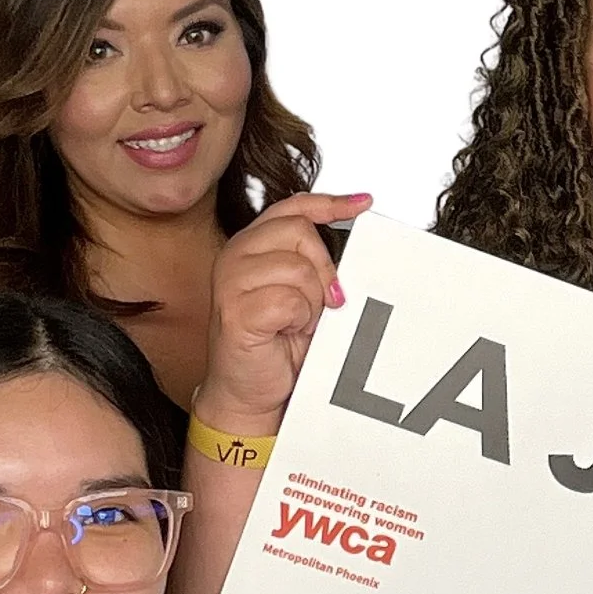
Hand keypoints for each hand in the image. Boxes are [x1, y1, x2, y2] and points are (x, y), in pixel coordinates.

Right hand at [196, 192, 372, 430]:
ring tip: (299, 321)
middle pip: (299, 231)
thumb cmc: (277, 344)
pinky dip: (299, 320)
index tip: (362, 204)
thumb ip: (317, 264)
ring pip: (297, 268)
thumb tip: (354, 243)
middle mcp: (236, 255)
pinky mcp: (234, 311)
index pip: (293, 207)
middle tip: (324, 301)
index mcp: (253, 244)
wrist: (252, 391)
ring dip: (311, 301)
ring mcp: (230, 282)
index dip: (331, 203)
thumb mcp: (304, 294)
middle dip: (324, 268)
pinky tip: (287, 332)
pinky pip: (288, 301)